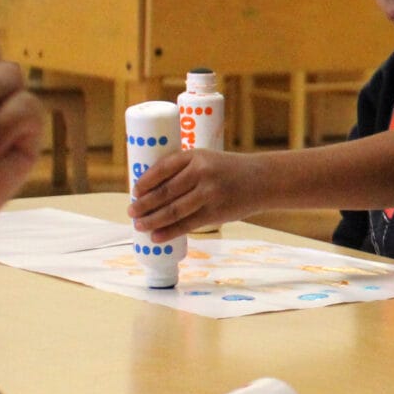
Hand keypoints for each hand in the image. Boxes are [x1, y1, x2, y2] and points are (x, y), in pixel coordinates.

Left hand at [129, 148, 263, 238]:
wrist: (263, 180)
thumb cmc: (228, 171)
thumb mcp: (208, 160)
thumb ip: (184, 172)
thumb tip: (151, 192)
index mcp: (196, 156)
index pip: (163, 167)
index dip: (145, 181)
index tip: (134, 191)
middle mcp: (202, 173)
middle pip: (165, 192)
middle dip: (144, 204)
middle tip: (131, 212)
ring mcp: (209, 194)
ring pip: (173, 210)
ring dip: (152, 220)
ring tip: (139, 226)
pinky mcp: (216, 213)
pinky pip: (187, 224)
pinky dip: (169, 232)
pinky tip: (157, 237)